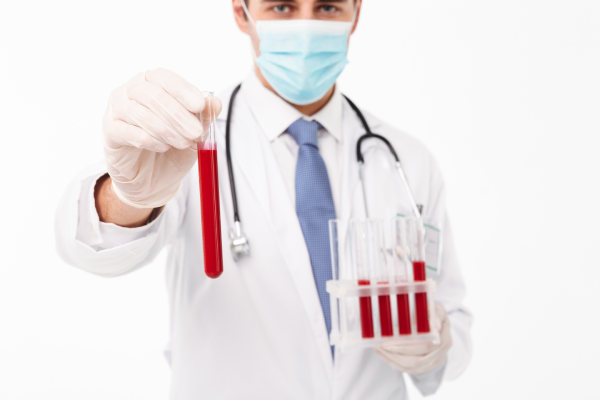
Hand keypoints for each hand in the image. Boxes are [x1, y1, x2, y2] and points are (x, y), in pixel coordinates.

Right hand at [102, 68, 221, 207]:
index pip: (165, 78)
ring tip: (183, 143)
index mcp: (153, 83)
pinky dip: (147, 139)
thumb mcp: (193, 135)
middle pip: (153, 95)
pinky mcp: (110, 132)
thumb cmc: (172, 149)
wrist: (152, 179)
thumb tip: (214, 103)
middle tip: (195, 133)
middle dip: (178, 115)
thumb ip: (203, 118)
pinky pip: (126, 131)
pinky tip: (162, 147)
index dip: (183, 90)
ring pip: (139, 112)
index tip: (200, 105)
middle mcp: (131, 91)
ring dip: (165, 129)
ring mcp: (117, 110)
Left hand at [375, 302, 451, 374]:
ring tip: (379, 350)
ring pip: (412, 367)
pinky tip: (385, 356)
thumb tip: (435, 325)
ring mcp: (434, 361)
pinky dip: (396, 364)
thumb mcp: (435, 307)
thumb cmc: (431, 312)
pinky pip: (410, 370)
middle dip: (396, 354)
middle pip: (418, 360)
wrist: (436, 323)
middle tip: (380, 346)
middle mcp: (442, 352)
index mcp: (444, 337)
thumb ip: (435, 314)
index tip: (390, 343)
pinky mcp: (427, 366)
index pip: (426, 347)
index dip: (407, 347)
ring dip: (393, 360)